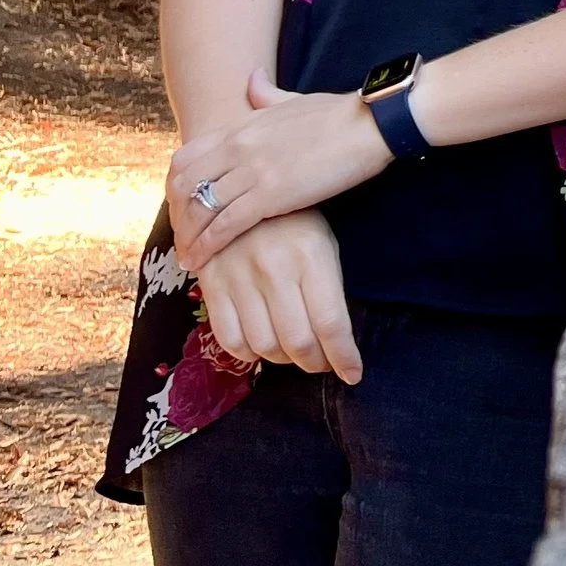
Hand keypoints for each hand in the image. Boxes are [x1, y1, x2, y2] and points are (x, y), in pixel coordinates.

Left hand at [169, 68, 388, 272]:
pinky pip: (226, 224)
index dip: (175, 188)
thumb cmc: (338, 113)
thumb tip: (252, 79)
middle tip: (182, 239)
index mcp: (241, 126)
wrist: (369, 123)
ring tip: (187, 259)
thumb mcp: (293, 99)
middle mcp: (237, 146)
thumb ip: (266, 94)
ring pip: (200, 208)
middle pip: (183, 186)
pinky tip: (204, 261)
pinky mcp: (270, 194)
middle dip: (176, 216)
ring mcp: (252, 169)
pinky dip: (208, 245)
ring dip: (188, 237)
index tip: (180, 209)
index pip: (185, 158)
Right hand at [199, 213, 363, 382]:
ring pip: (264, 345)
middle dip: (316, 363)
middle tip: (323, 364)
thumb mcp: (323, 244)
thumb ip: (328, 289)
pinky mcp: (212, 286)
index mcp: (311, 257)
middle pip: (298, 341)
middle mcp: (275, 270)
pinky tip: (262, 347)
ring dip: (284, 361)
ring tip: (294, 354)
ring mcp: (240, 279)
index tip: (353, 374)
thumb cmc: (293, 221)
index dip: (343, 357)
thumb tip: (335, 339)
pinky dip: (249, 354)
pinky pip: (230, 338)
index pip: (330, 323)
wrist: (238, 191)